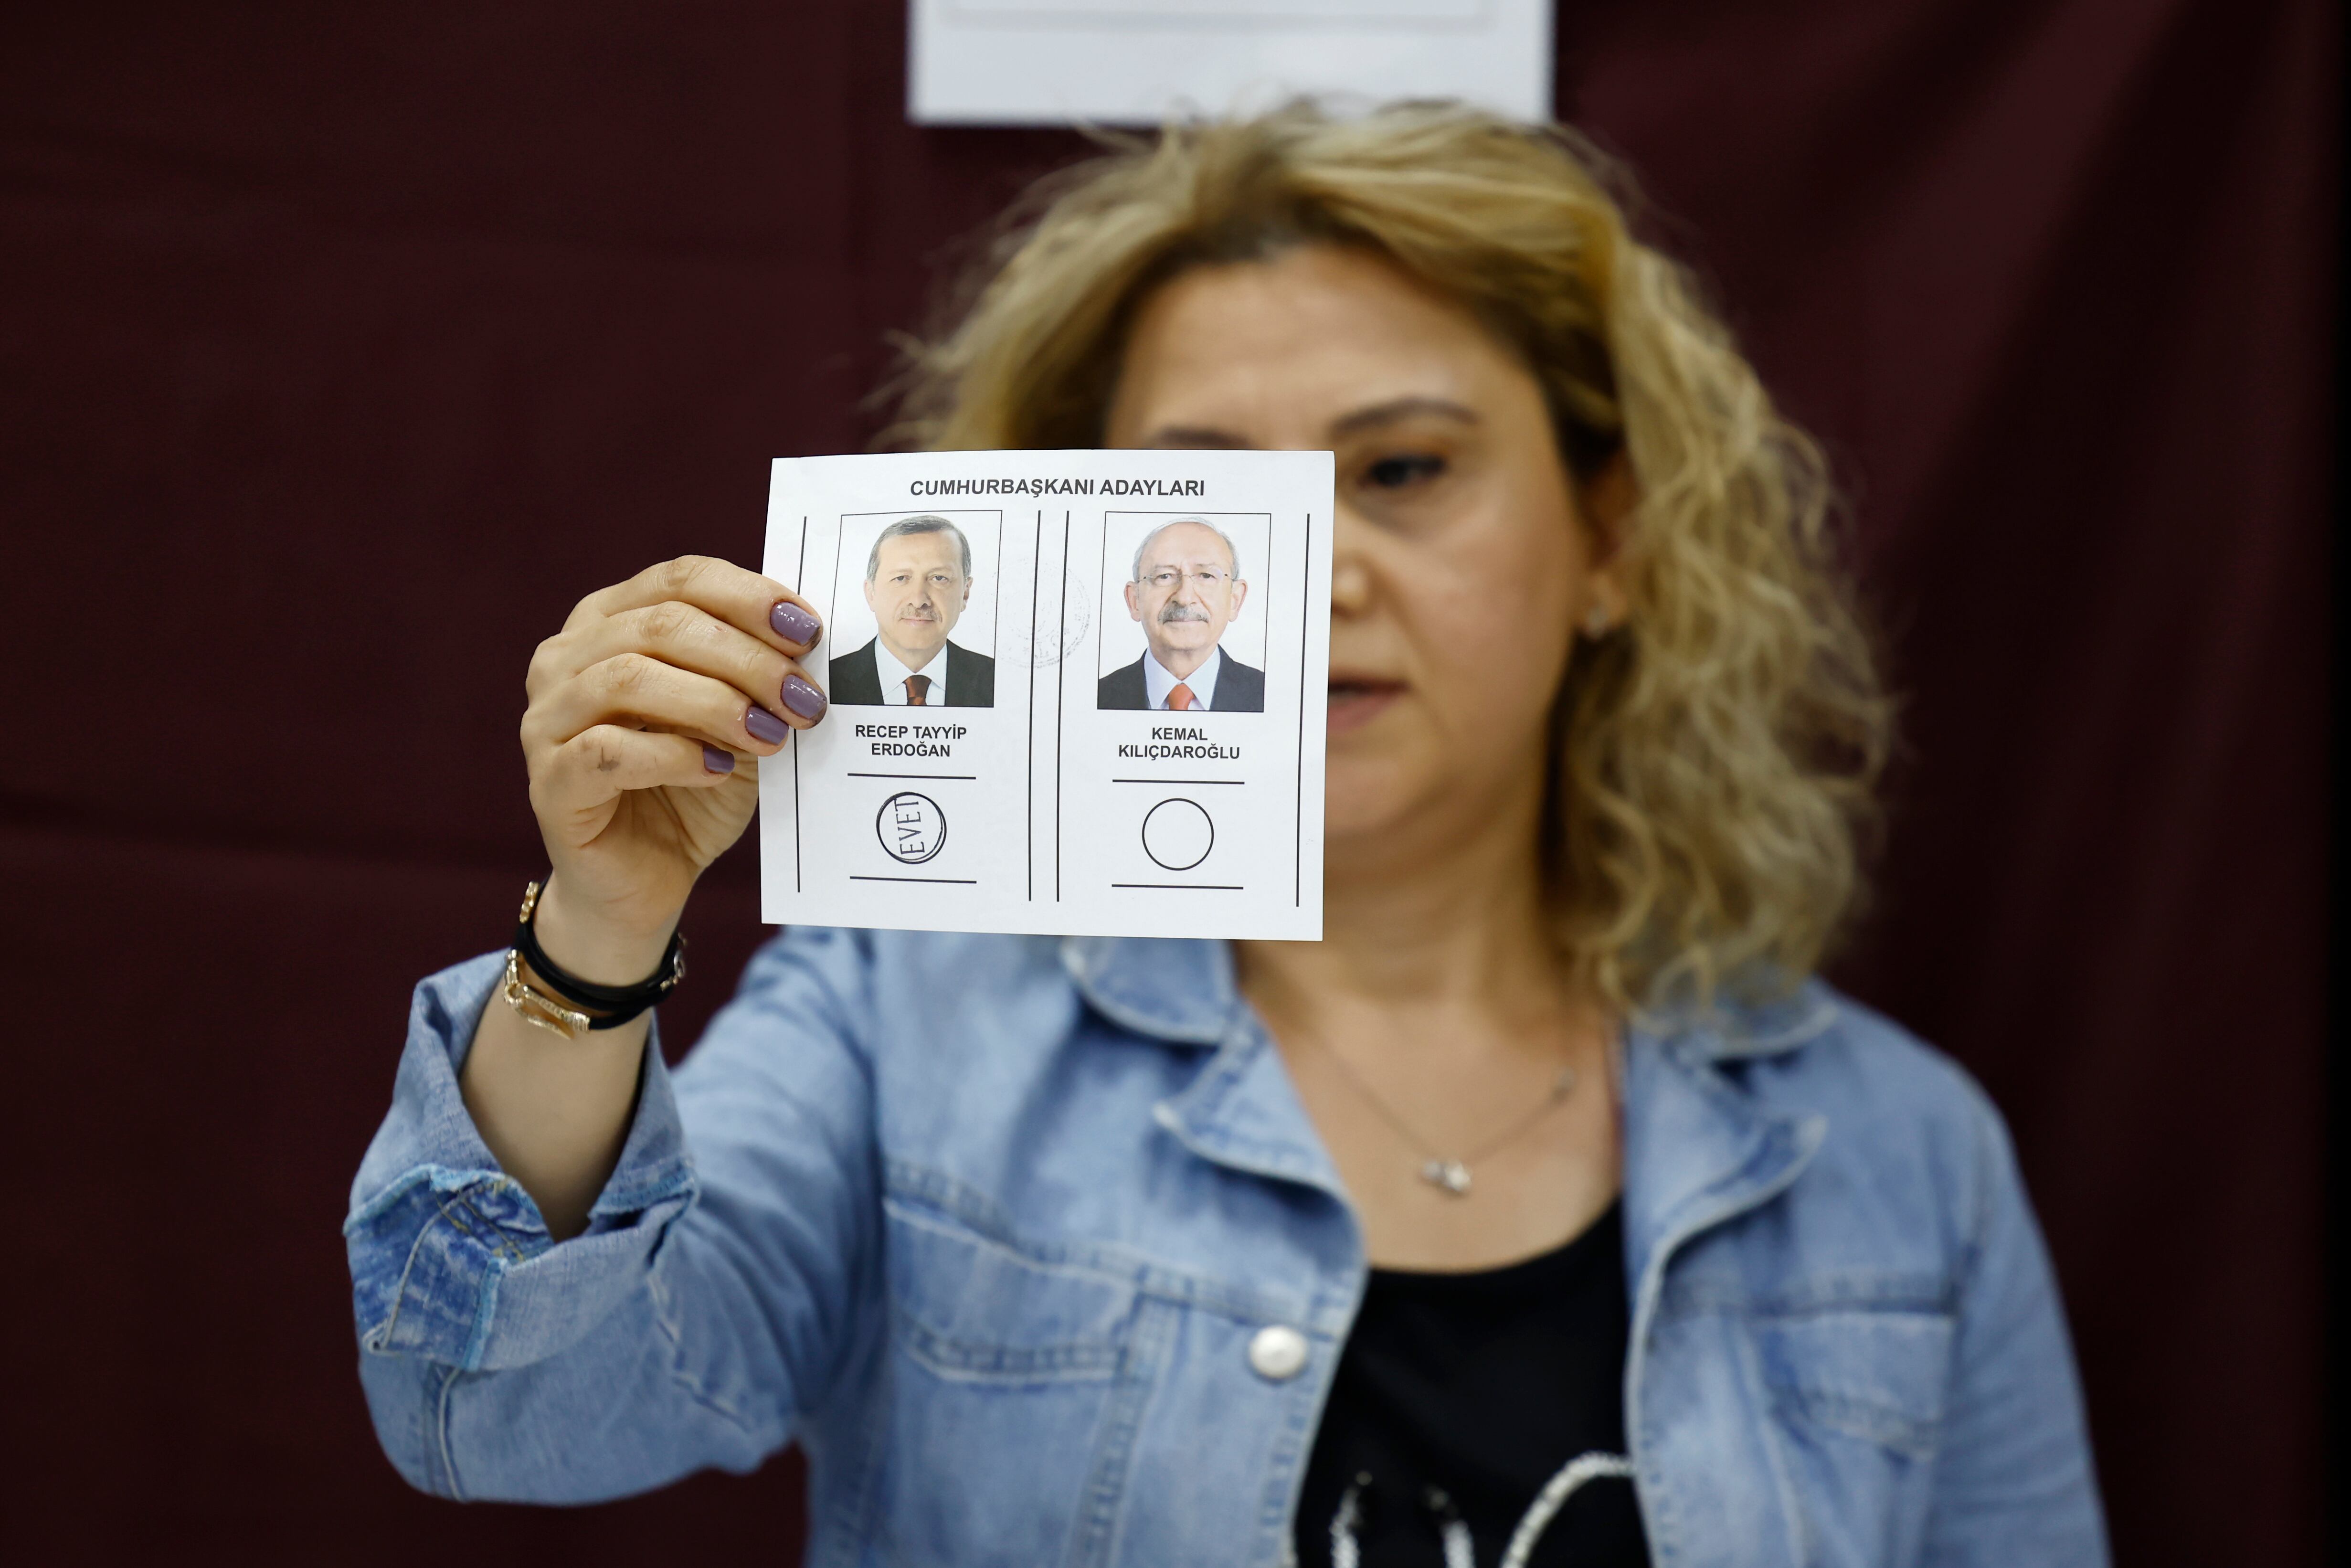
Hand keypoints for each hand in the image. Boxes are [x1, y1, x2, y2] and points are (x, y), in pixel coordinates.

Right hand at [519, 555, 825, 976]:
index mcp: (609, 622)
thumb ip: (753, 676)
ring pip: (628, 679)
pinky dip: (672, 755)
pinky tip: (717, 770)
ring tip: (769, 734)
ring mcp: (547, 719)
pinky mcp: (548, 783)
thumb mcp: (736, 720)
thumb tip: (805, 642)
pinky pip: (606, 751)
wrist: (646, 880)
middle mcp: (565, 659)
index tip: (807, 631)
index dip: (748, 598)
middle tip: (802, 697)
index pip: (679, 580)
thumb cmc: (693, 787)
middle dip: (745, 658)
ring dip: (714, 704)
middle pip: (660, 625)